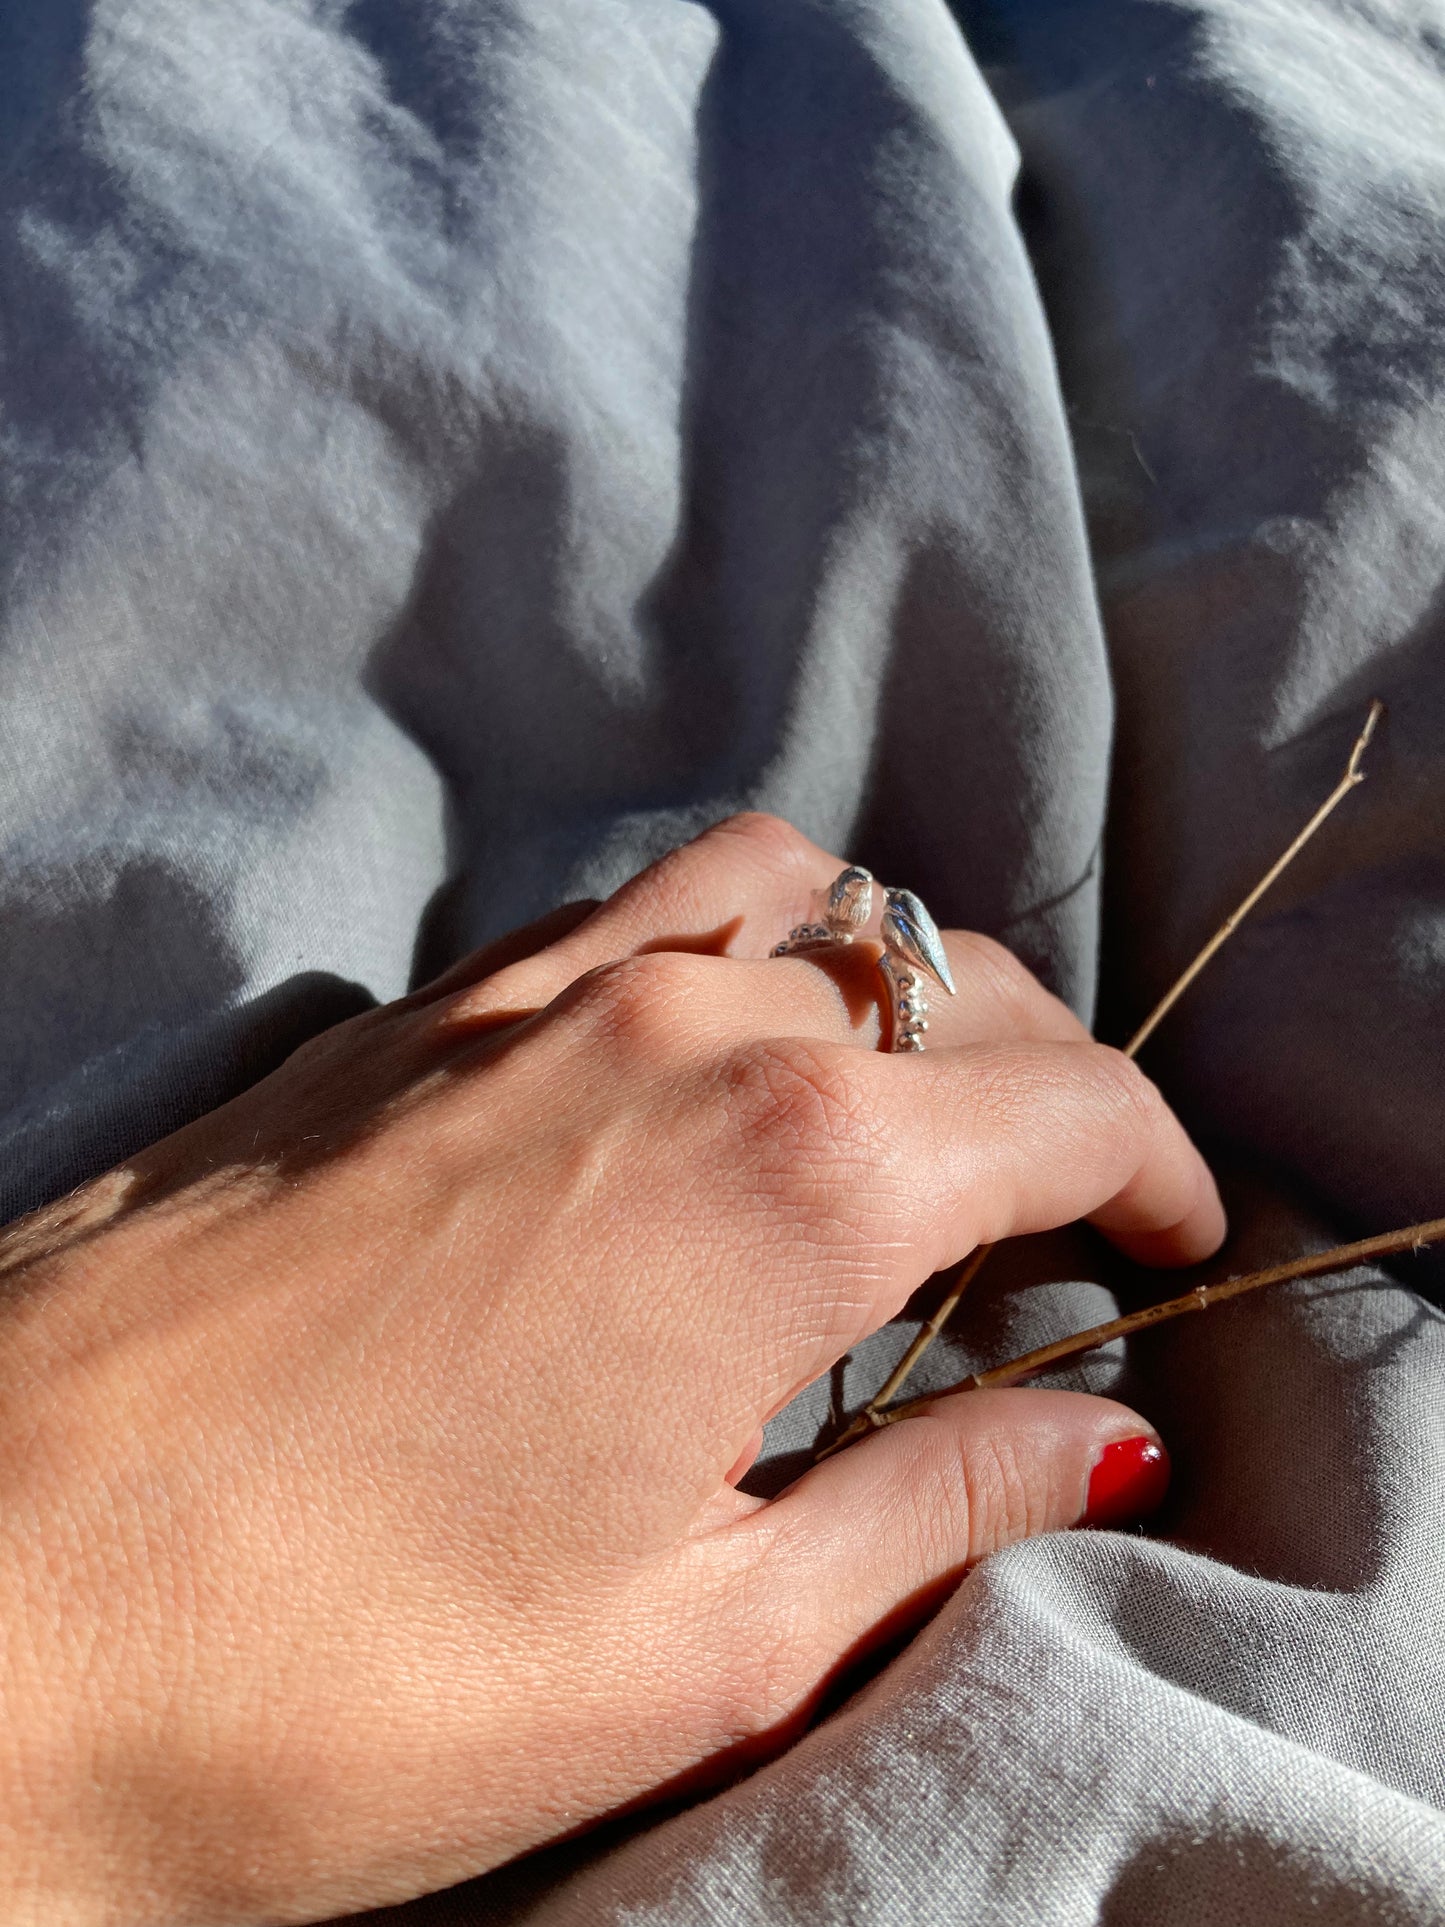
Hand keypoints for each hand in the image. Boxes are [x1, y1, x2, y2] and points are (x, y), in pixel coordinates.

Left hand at [0, 815, 1224, 1924]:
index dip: (1156, 1168)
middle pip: (950, 980)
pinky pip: (621, 906)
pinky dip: (722, 947)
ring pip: (792, 895)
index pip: (1066, 1099)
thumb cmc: (334, 1670)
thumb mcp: (705, 1642)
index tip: (1176, 1236)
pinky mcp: (399, 1015)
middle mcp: (674, 1030)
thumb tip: (1095, 1437)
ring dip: (888, 982)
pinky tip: (691, 1066)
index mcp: (793, 1175)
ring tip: (890, 1111)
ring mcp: (522, 995)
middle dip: (1042, 1082)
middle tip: (1052, 1215)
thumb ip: (932, 1506)